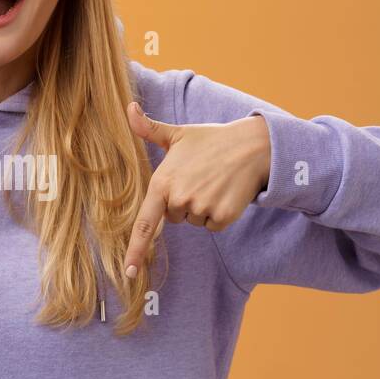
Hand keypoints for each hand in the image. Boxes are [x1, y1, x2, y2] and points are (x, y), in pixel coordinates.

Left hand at [122, 101, 270, 278]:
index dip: (136, 250)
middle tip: (199, 178)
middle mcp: (179, 198)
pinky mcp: (223, 216)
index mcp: (162, 182)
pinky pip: (213, 226)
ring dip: (203, 207)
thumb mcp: (178, 134)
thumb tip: (128, 107)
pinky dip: (219, 214)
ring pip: (195, 221)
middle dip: (184, 202)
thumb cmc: (210, 140)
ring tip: (214, 182)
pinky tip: (226, 192)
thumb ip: (148, 128)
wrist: (251, 146)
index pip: (145, 224)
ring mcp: (202, 208)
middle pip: (174, 217)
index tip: (130, 272)